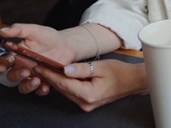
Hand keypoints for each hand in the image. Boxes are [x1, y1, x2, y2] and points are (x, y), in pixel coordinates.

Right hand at [0, 24, 75, 95]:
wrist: (67, 44)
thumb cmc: (49, 37)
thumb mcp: (34, 30)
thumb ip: (18, 30)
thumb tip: (2, 31)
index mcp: (17, 55)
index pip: (2, 62)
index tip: (2, 68)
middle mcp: (22, 67)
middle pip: (11, 76)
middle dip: (16, 76)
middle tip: (25, 72)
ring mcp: (33, 75)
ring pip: (23, 86)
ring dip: (27, 86)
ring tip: (36, 80)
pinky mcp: (44, 81)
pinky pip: (39, 90)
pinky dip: (41, 90)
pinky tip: (45, 86)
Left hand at [34, 60, 148, 111]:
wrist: (133, 81)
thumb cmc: (120, 72)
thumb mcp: (100, 66)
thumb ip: (81, 69)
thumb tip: (64, 69)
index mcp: (88, 94)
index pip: (63, 83)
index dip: (50, 73)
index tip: (39, 66)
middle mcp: (85, 103)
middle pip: (62, 88)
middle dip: (50, 77)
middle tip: (37, 66)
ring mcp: (86, 105)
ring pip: (66, 91)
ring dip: (56, 81)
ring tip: (45, 69)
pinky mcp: (88, 103)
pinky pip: (72, 93)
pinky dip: (65, 84)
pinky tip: (60, 76)